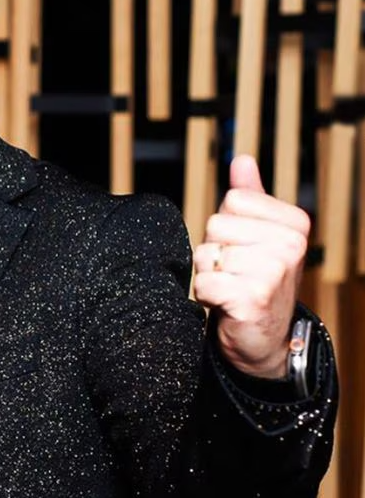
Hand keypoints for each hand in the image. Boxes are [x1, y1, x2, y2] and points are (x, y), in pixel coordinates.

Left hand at [192, 155, 309, 377]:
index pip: (231, 200)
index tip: (242, 248)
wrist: (263, 338)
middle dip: (213, 252)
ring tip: (231, 289)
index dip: (224, 227)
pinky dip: (206, 296)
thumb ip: (249, 197)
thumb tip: (242, 159)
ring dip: (209, 276)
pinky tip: (226, 305)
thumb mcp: (254, 233)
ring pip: (206, 255)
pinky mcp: (254, 298)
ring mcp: (275, 271)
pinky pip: (204, 283)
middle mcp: (291, 244)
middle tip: (234, 273)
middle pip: (214, 227)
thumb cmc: (254, 281)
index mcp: (294, 222)